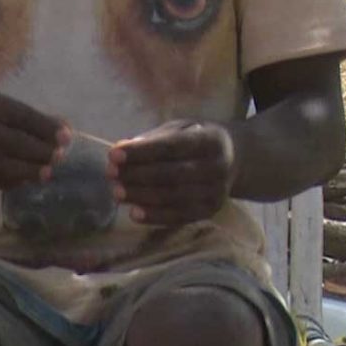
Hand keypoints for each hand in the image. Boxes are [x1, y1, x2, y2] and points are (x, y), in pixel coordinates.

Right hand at [0, 85, 69, 190]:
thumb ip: (18, 113)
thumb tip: (61, 125)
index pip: (14, 113)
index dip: (42, 125)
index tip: (65, 136)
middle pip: (6, 140)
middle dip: (36, 150)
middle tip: (60, 157)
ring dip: (25, 170)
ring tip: (46, 172)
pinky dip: (6, 182)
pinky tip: (23, 181)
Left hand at [107, 120, 236, 225]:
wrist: (235, 158)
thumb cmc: (197, 139)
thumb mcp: (180, 129)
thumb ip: (152, 139)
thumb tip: (121, 148)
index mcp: (210, 139)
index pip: (171, 146)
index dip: (141, 151)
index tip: (114, 153)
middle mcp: (217, 167)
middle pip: (171, 174)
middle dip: (137, 174)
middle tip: (111, 173)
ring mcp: (216, 192)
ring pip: (174, 197)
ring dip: (142, 196)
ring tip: (117, 192)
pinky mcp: (211, 211)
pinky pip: (180, 216)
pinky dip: (156, 216)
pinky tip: (134, 213)